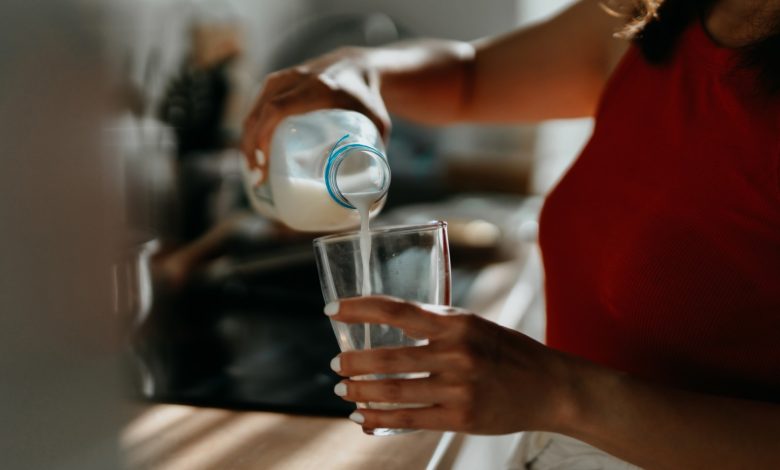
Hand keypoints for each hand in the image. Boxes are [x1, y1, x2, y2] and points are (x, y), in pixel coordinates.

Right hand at [241, 47, 390, 184]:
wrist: (359, 65)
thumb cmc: (368, 98)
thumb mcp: (377, 122)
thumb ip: (376, 152)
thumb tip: (369, 193)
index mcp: (319, 88)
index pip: (277, 110)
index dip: (263, 137)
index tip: (264, 164)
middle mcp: (296, 79)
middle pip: (260, 112)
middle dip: (251, 146)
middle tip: (257, 176)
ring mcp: (284, 78)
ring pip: (255, 109)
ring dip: (248, 139)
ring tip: (254, 168)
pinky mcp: (278, 81)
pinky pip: (257, 105)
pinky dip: (252, 128)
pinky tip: (252, 149)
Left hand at [325, 296, 576, 434]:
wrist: (550, 387)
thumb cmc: (507, 352)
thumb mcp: (474, 325)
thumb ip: (436, 324)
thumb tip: (390, 323)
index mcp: (457, 323)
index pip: (397, 311)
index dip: (359, 309)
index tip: (332, 310)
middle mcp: (456, 353)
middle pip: (388, 358)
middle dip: (353, 363)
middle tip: (336, 365)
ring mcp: (459, 388)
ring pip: (394, 391)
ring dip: (361, 392)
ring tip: (344, 391)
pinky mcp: (461, 418)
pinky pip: (410, 419)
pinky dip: (381, 419)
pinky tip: (364, 418)